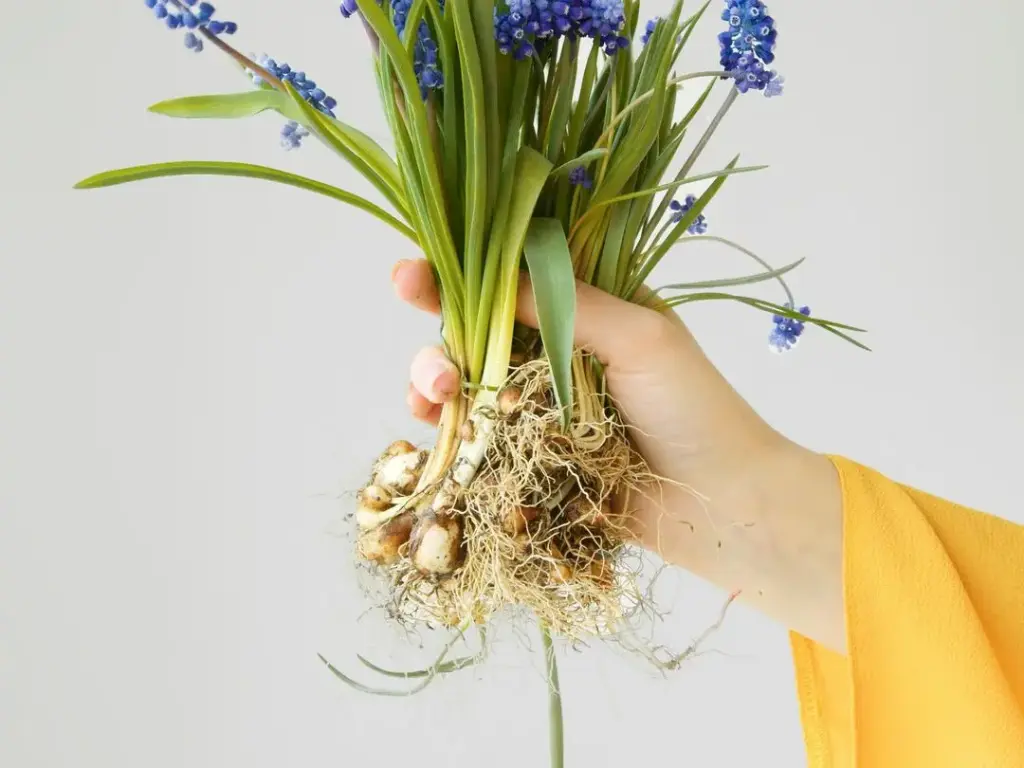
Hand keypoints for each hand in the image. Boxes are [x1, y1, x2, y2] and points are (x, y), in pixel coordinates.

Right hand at [392, 258, 844, 651]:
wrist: (725, 507)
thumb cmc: (698, 410)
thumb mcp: (640, 337)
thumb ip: (566, 305)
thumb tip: (493, 279)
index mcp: (586, 311)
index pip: (509, 283)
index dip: (456, 279)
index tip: (407, 278)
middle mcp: (559, 355)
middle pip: (477, 337)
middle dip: (440, 344)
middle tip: (434, 370)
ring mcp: (544, 410)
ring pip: (470, 388)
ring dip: (437, 390)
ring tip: (432, 402)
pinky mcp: (536, 461)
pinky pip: (480, 441)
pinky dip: (452, 437)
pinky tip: (437, 437)